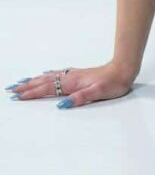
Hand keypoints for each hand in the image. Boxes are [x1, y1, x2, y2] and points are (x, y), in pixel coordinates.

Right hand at [5, 61, 135, 108]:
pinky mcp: (79, 74)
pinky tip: (46, 73)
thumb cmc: (112, 83)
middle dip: (27, 86)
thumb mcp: (98, 93)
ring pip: (50, 77)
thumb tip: (62, 105)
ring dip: (35, 79)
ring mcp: (74, 74)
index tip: (17, 96)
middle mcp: (71, 77)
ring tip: (22, 81)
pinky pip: (58, 74)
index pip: (48, 88)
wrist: (123, 69)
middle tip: (11, 89)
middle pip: (45, 81)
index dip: (32, 93)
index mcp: (73, 83)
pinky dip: (48, 75)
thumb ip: (80, 98)